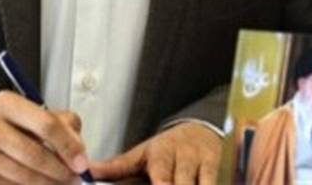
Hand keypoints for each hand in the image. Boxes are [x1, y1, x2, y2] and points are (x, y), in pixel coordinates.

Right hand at [0, 90, 89, 183]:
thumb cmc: (10, 127)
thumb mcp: (33, 113)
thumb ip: (62, 125)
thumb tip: (79, 152)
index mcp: (5, 103)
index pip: (46, 124)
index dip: (69, 146)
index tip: (82, 163)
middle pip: (36, 156)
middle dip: (62, 172)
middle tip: (75, 178)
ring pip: (26, 178)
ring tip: (59, 183)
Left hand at [90, 122, 221, 184]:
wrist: (200, 131)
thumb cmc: (166, 150)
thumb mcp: (141, 155)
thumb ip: (116, 167)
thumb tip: (88, 171)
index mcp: (161, 153)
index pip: (161, 173)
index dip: (162, 182)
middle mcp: (185, 156)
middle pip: (183, 182)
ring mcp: (205, 163)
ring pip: (205, 182)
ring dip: (199, 184)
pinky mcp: (223, 167)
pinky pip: (220, 180)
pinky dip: (216, 182)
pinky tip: (219, 183)